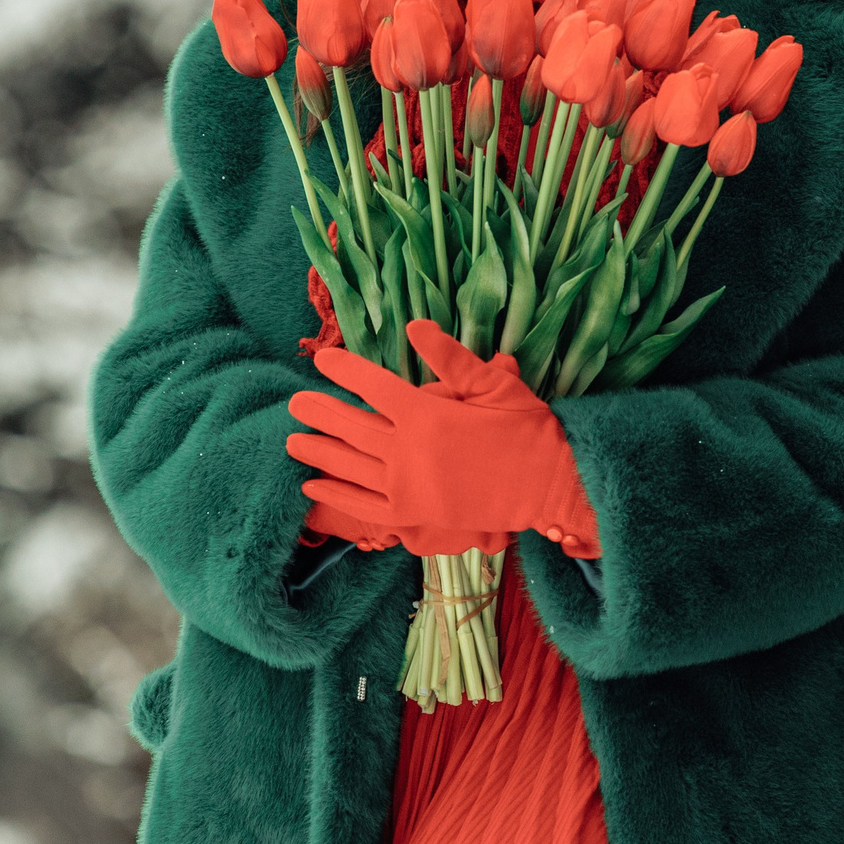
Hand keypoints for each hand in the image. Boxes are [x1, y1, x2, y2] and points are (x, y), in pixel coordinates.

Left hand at [285, 320, 600, 556]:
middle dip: (320, 413)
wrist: (551, 485)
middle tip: (294, 404)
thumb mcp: (494, 383)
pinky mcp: (415, 516)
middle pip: (351, 426)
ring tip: (292, 441)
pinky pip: (365, 507)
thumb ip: (450, 357)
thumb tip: (414, 327)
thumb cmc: (527, 428)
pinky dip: (337, 496)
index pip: (372, 385)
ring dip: (318, 453)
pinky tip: (314, 486)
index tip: (322, 361)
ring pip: (350, 467)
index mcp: (427, 414)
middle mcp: (409, 451)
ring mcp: (408, 487)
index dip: (344, 371)